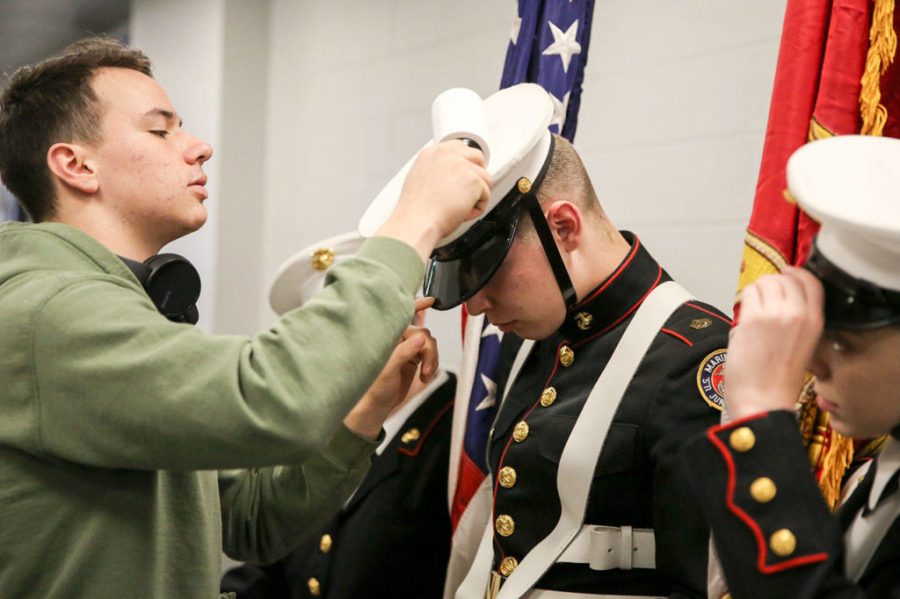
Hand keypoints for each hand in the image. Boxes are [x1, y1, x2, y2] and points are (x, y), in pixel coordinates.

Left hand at [343, 298, 438, 438]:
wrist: (376, 408)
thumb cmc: (372, 390)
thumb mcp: (386, 372)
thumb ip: (402, 353)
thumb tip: (418, 339)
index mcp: (385, 338)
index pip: (401, 316)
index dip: (416, 305)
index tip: (431, 300)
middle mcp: (396, 340)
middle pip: (423, 333)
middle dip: (429, 352)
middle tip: (426, 371)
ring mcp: (406, 349)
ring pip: (429, 343)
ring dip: (432, 359)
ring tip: (425, 376)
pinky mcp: (414, 359)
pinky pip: (430, 353)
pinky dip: (433, 364)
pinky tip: (426, 375)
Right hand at [376, 140, 490, 260]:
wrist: (417, 221)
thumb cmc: (416, 211)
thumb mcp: (419, 180)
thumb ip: (436, 171)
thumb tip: (450, 178)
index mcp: (432, 154)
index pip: (458, 147)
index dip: (466, 163)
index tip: (464, 177)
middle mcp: (447, 155)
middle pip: (477, 157)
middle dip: (477, 176)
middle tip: (468, 193)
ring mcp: (462, 165)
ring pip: (484, 178)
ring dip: (476, 196)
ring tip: (459, 208)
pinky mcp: (473, 180)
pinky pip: (486, 195)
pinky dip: (477, 208)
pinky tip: (461, 213)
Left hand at [725, 267, 823, 418]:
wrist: (763, 400)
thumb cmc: (778, 379)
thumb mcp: (803, 345)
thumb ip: (798, 319)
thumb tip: (781, 295)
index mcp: (815, 322)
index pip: (811, 281)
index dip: (796, 274)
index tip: (785, 274)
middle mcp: (798, 314)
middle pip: (785, 278)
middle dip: (772, 283)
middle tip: (763, 298)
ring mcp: (775, 314)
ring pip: (766, 281)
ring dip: (757, 290)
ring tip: (754, 308)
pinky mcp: (753, 319)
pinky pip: (748, 292)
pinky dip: (745, 299)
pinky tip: (745, 314)